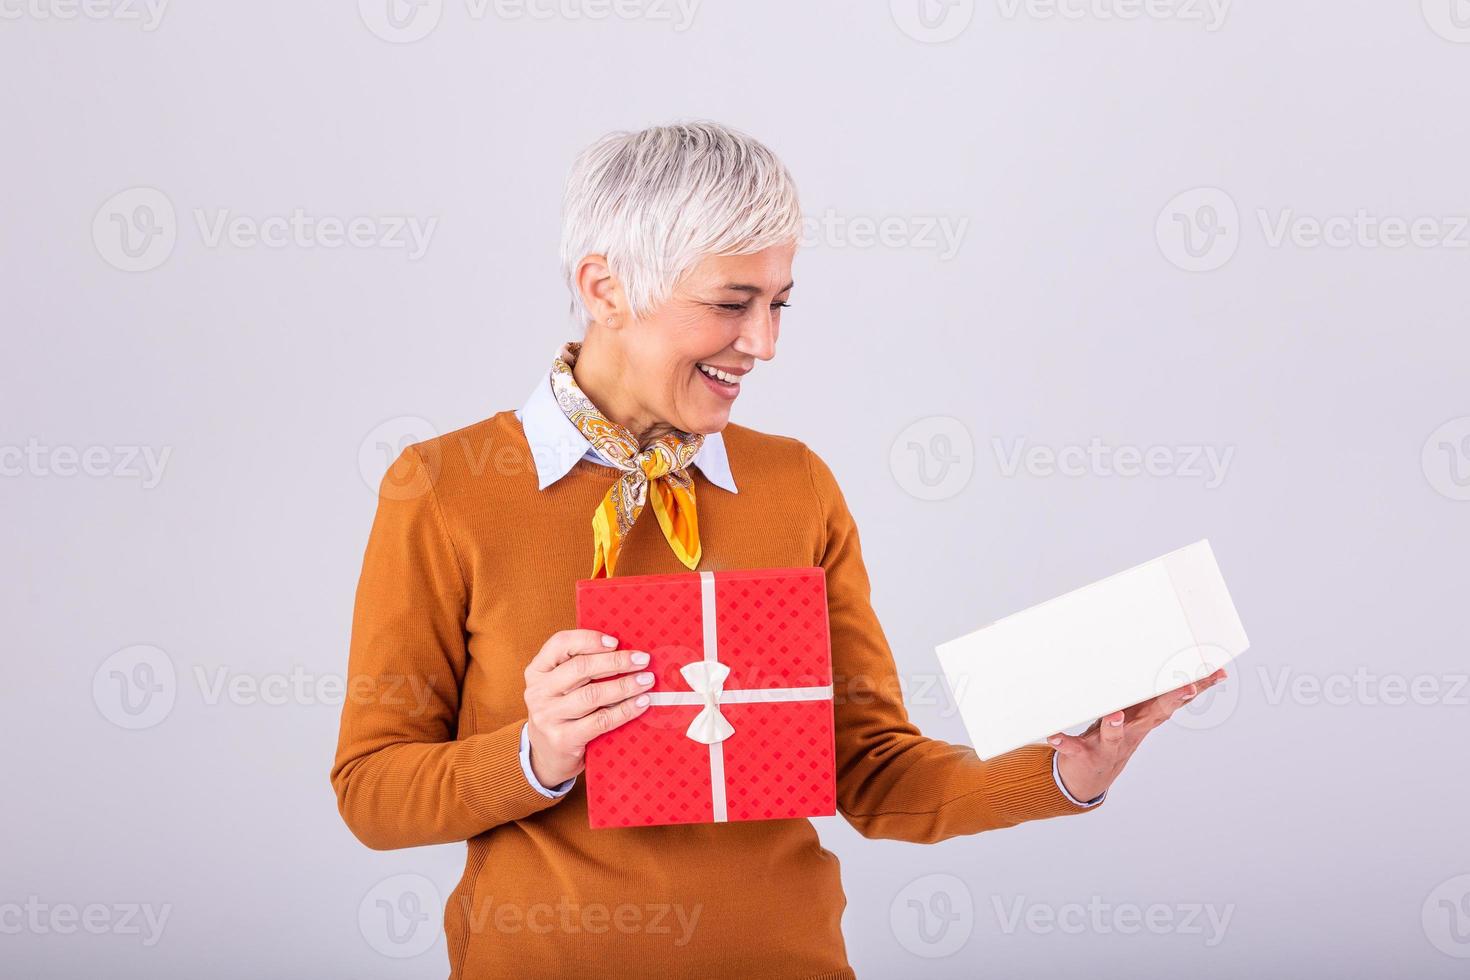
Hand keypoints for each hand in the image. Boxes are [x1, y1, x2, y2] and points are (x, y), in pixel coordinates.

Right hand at [523, 629, 655, 787]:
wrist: (547, 757)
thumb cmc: (563, 713)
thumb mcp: (561, 687)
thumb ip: (581, 668)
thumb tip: (625, 651)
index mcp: (537, 671)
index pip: (560, 644)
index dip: (589, 639)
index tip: (615, 642)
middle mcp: (538, 692)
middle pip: (580, 668)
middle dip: (616, 661)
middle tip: (642, 660)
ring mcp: (547, 716)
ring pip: (593, 694)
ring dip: (625, 686)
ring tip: (646, 681)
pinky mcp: (562, 739)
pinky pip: (600, 720)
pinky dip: (625, 710)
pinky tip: (641, 703)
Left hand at [1049, 667, 1228, 802]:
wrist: (1089, 777)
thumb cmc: (1114, 732)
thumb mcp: (1134, 712)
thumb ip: (1149, 691)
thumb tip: (1168, 666)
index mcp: (1144, 717)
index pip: (1174, 699)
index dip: (1197, 686)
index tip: (1217, 672)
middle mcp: (1132, 730)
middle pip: (1155, 715)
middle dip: (1171, 700)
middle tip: (1187, 687)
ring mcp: (1109, 744)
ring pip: (1115, 734)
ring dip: (1116, 725)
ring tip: (1115, 715)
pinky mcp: (1084, 753)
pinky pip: (1072, 747)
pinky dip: (1063, 741)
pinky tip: (1053, 735)